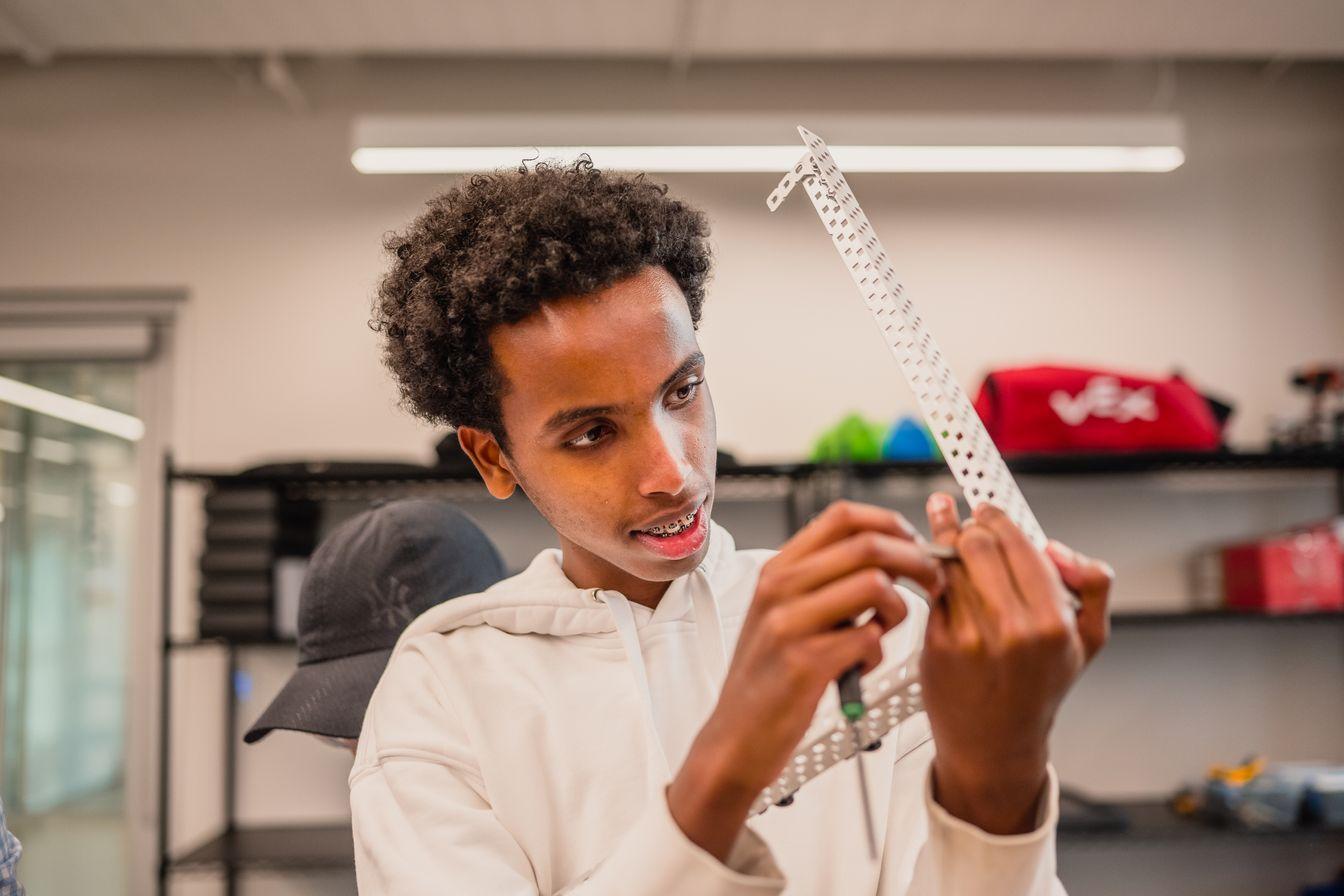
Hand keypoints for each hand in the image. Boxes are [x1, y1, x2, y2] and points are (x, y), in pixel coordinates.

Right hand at [668, 500, 944, 860]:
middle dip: (916, 562)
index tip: (913, 544)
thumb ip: (824, 580)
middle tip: (931, 582)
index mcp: (779, 569)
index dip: (890, 523)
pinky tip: (862, 665)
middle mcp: (780, 588)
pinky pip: (870, 638)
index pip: (843, 516)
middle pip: (868, 545)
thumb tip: (888, 553)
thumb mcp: (783, 612)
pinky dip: (880, 652)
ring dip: (899, 609)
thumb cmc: (769, 676)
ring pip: (875, 586)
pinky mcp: (805, 663)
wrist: (737, 735)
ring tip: (884, 630)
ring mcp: (790, 624)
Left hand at [920, 493, 1111, 834]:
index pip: (1020, 544)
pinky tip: (928, 555)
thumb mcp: (1089, 639)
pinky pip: (932, 588)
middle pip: (979, 544)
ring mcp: (972, 636)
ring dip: (943, 536)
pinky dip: (928, 567)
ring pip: (949, 562)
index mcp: (1053, 623)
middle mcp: (1013, 629)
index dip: (999, 519)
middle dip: (970, 524)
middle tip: (967, 518)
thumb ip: (1092, 583)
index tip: (989, 509)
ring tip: (941, 520)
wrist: (995, 743)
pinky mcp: (939, 643)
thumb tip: (1058, 547)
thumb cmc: (1039, 687)